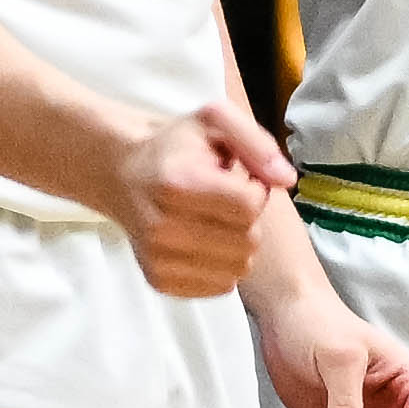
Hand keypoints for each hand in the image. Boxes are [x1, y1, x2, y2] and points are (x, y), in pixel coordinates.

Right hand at [106, 91, 292, 296]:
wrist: (122, 173)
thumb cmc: (175, 146)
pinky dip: (224, 266)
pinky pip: (221, 286)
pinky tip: (207, 242)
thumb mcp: (214, 120)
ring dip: (239, 244)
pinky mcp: (158, 280)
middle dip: (248, 219)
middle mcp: (162, 226)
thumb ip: (256, 143)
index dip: (256, 190)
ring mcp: (157, 258)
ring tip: (216, 220)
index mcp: (178, 183)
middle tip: (226, 200)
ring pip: (238, 267)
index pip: (249, 205)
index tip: (239, 179)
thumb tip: (286, 180)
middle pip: (247, 240)